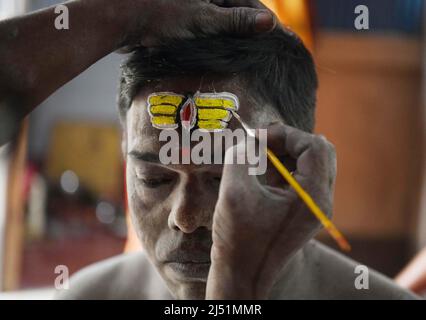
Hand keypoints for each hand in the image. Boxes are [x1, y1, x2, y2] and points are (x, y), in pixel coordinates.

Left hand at [116, 0, 276, 48]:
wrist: (122, 18)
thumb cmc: (160, 15)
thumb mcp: (202, 19)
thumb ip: (235, 21)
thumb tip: (269, 22)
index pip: (250, 3)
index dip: (264, 22)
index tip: (279, 39)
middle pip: (237, 11)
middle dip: (251, 30)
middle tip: (266, 52)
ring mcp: (194, 3)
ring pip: (222, 20)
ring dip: (234, 36)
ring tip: (250, 56)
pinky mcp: (183, 14)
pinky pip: (207, 26)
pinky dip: (216, 39)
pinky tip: (224, 53)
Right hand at [206, 123, 336, 298]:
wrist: (242, 274)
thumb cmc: (238, 239)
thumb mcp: (234, 192)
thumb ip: (241, 157)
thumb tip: (248, 139)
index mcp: (312, 196)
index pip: (314, 146)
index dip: (285, 134)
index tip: (257, 138)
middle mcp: (320, 200)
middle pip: (318, 152)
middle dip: (288, 141)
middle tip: (260, 143)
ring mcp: (313, 206)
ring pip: (310, 163)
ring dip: (284, 154)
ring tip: (257, 159)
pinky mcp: (302, 210)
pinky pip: (300, 177)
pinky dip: (281, 168)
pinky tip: (259, 174)